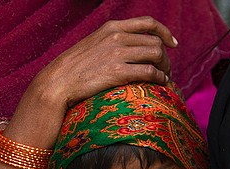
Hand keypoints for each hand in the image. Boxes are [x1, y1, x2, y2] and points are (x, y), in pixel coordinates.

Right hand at [27, 16, 175, 111]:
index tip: (172, 43)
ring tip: (164, 78)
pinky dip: (159, 77)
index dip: (164, 32)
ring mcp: (117, 54)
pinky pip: (149, 72)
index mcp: (112, 28)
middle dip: (165, 55)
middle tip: (166, 69)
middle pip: (155, 41)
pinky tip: (159, 84)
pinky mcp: (117, 72)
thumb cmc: (73, 69)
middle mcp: (117, 37)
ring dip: (165, 67)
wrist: (57, 83)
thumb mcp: (92, 45)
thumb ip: (111, 42)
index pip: (148, 23)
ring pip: (156, 54)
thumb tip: (128, 48)